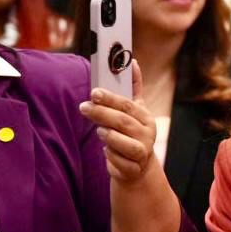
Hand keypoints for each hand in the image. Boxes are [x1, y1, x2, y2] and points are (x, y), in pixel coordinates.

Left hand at [79, 61, 155, 185]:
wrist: (138, 167)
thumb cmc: (132, 133)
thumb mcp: (135, 111)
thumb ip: (134, 88)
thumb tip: (134, 62)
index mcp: (146, 117)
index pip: (128, 105)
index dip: (111, 98)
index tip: (94, 92)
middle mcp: (147, 134)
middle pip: (123, 122)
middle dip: (102, 114)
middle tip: (84, 107)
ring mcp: (142, 153)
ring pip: (125, 144)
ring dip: (109, 137)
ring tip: (99, 131)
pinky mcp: (134, 169)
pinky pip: (120, 163)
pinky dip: (111, 158)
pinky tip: (106, 152)